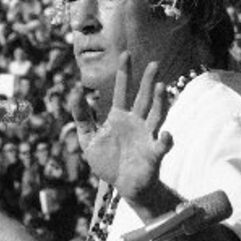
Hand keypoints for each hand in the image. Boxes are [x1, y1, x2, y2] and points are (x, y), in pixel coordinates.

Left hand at [70, 53, 172, 204]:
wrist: (122, 185)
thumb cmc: (107, 162)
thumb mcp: (88, 139)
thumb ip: (81, 117)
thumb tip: (75, 92)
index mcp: (120, 116)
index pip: (122, 90)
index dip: (124, 73)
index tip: (126, 54)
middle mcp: (136, 122)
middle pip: (143, 97)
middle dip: (148, 81)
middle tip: (153, 63)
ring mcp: (147, 136)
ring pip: (156, 115)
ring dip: (160, 102)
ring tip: (162, 87)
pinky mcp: (153, 154)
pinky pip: (161, 145)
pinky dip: (165, 140)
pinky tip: (166, 134)